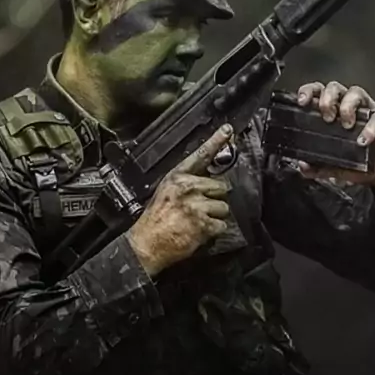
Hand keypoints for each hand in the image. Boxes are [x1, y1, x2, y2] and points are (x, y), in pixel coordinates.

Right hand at [126, 124, 232, 276]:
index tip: (228, 130)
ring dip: (215, 216)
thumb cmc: (155, 219)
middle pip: (221, 186)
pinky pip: (221, 225)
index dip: (216, 141)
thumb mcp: (166, 191)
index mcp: (177, 177)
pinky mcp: (203, 224)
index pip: (201, 155)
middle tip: (199, 208)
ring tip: (198, 221)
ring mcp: (196, 205)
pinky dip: (214, 231)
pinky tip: (199, 232)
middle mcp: (188, 187)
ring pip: (224, 207)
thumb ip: (186, 182)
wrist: (146, 243)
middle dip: (215, 198)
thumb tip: (208, 179)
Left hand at [297, 81, 374, 193]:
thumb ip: (319, 167)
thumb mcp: (337, 167)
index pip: (318, 93)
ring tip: (346, 125)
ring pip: (355, 92)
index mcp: (333, 113)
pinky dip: (370, 126)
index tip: (302, 102)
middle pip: (334, 87)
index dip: (308, 92)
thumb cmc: (363, 161)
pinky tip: (363, 140)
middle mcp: (349, 107)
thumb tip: (303, 167)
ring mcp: (367, 110)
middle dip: (327, 98)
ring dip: (347, 106)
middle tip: (327, 118)